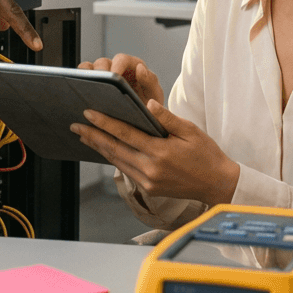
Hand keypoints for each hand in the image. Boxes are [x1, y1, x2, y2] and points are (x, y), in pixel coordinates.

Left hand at [70, 100, 238, 207]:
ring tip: (83, 135)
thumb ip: (167, 118)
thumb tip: (148, 103)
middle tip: (76, 125)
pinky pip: (125, 170)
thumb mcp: (190, 131)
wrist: (217, 184)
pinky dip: (112, 158)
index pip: (126, 134)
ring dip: (99, 147)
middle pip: (115, 149)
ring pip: (117, 161)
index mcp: (161, 152)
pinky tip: (104, 149)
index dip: (105, 123)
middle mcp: (151, 169)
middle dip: (93, 136)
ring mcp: (148, 181)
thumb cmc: (206, 154)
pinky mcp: (148, 188)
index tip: (89, 114)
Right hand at [79, 54, 162, 106]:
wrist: (143, 121)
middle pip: (102, 63)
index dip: (116, 65)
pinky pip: (83, 80)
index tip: (113, 75)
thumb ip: (150, 81)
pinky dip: (79, 83)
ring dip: (86, 76)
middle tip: (98, 84)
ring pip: (90, 69)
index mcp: (132, 66)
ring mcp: (104, 77)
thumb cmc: (151, 106)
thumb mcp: (154, 95)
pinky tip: (79, 95)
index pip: (122, 59)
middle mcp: (116, 68)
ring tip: (84, 88)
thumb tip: (141, 68)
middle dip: (99, 72)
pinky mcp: (94, 85)